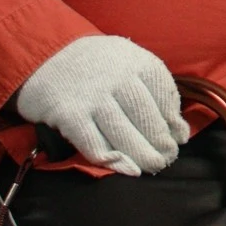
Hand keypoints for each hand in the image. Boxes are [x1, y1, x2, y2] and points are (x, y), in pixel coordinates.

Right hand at [13, 35, 187, 175]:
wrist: (44, 55)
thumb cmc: (93, 64)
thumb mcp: (127, 61)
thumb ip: (153, 90)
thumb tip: (181, 131)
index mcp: (135, 60)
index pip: (164, 94)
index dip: (173, 120)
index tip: (178, 138)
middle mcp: (116, 77)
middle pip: (146, 117)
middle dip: (161, 143)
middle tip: (167, 159)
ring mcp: (92, 97)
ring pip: (124, 134)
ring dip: (142, 156)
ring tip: (152, 167)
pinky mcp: (70, 115)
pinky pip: (95, 144)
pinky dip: (114, 161)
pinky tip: (128, 169)